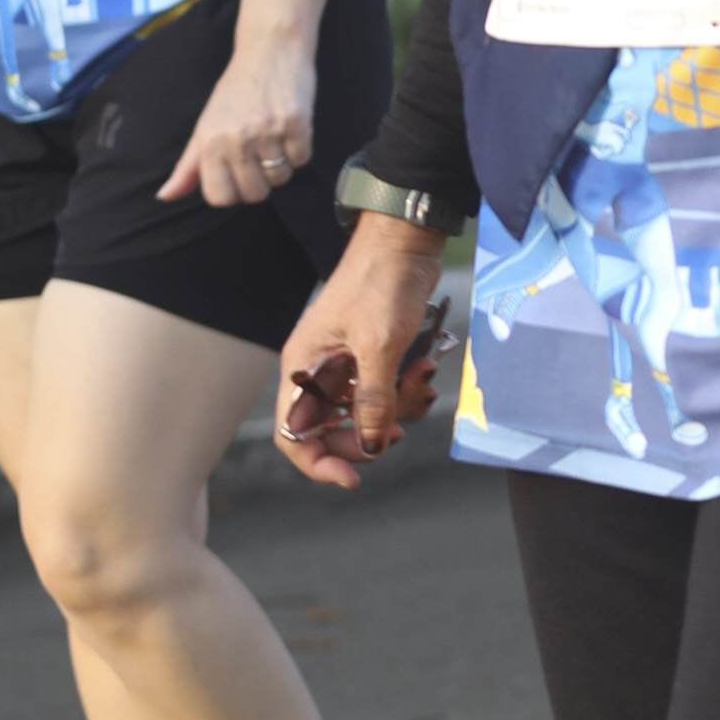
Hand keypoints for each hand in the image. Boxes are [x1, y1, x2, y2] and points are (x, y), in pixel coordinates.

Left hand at [162, 31, 317, 209]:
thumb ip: (188, 167)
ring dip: (281, 165)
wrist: (270, 49)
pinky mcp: (296, 124)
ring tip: (273, 137)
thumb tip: (165, 196)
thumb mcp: (205, 126)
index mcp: (210, 142)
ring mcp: (268, 132)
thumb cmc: (236, 91)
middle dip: (260, 181)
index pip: (220, 198)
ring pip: (280, 179)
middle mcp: (237, 138)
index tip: (237, 172)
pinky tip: (289, 128)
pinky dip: (299, 150)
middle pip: (254, 195)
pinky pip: (301, 160)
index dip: (232, 190)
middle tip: (258, 153)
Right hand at [272, 213, 448, 490]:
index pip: (293, 434)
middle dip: (369, 435)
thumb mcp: (379, 345)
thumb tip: (370, 446)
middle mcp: (320, 371)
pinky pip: (388, 396)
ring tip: (421, 377)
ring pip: (367, 416)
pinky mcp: (376, 359)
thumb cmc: (382, 283)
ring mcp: (348, 366)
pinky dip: (408, 392)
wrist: (406, 242)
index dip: (318, 462)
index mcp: (303, 367)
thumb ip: (373, 399)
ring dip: (398, 408)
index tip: (352, 477)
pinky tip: (425, 371)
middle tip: (398, 430)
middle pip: (333, 432)